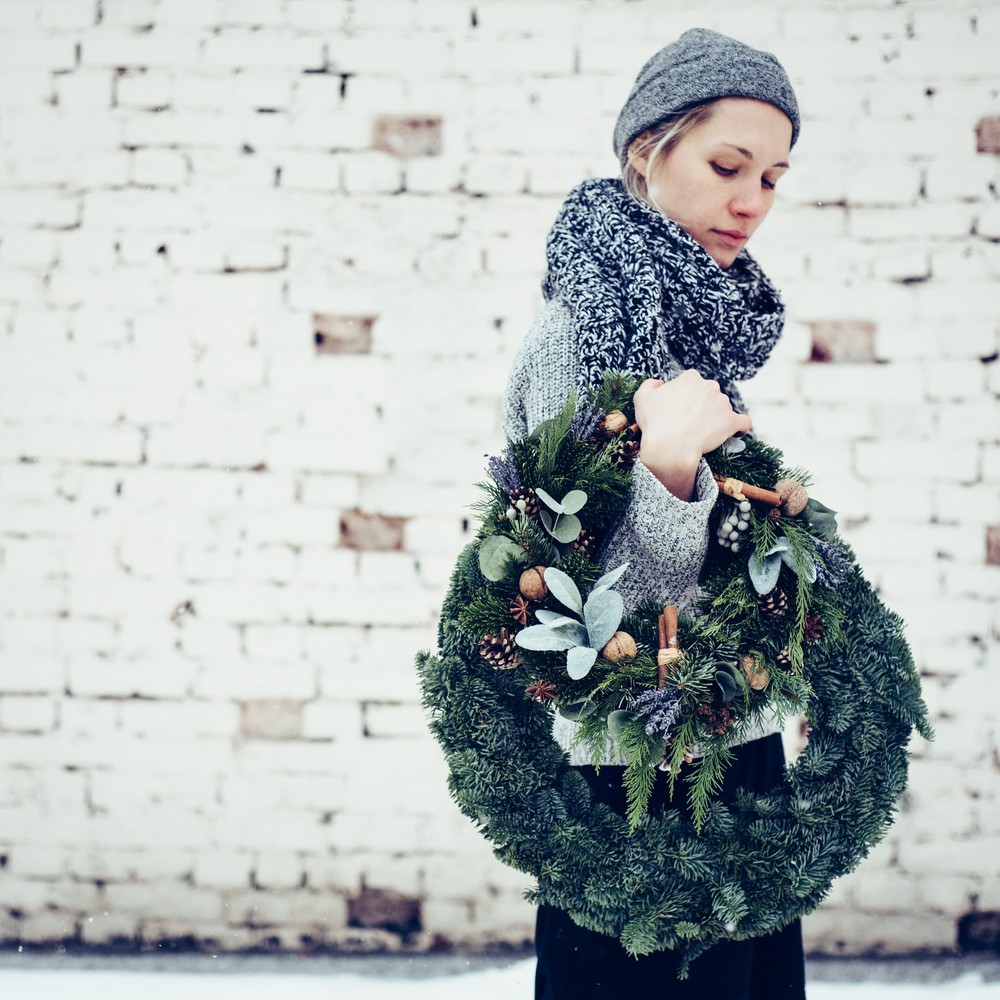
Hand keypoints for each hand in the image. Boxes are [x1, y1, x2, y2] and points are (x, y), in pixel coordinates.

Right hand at [633, 371, 751, 500]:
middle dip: (703, 406)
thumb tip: (660, 383)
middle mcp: (710, 386)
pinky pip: (743, 422)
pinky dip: (741, 427)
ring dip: (717, 418)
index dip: (686, 397)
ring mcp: (723, 403)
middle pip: (709, 394)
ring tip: (705, 434)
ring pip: (723, 408)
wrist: (669, 447)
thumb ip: (651, 384)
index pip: (692, 384)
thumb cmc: (655, 423)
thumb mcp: (642, 398)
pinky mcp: (732, 421)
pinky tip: (737, 432)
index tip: (680, 410)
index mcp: (690, 378)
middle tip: (691, 423)